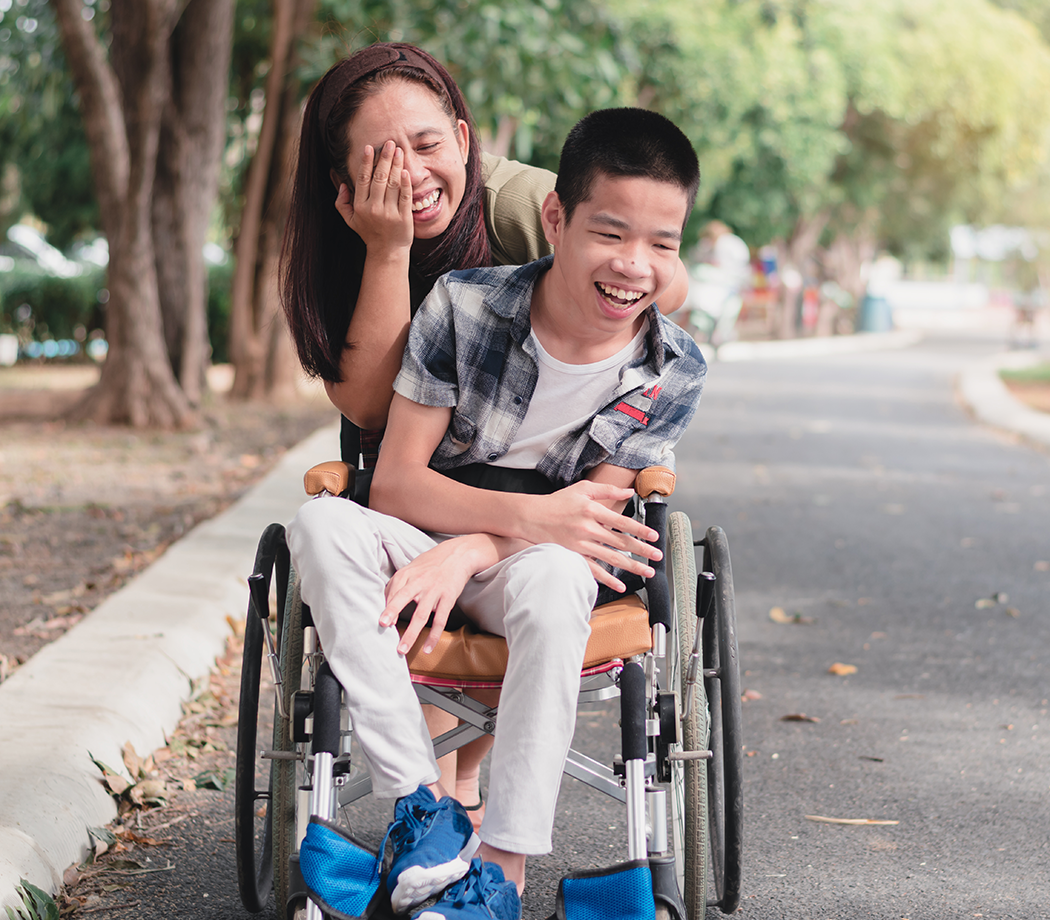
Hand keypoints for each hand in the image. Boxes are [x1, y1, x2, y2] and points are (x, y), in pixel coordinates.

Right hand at [335, 141, 412, 251]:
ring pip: (392, 184)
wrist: (387, 252)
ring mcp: (389, 213)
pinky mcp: (403, 218)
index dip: (366, 162)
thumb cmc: (369, 233)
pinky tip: (406, 170)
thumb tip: (342, 185)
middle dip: (384, 158)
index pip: (363, 179)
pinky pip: (405, 196)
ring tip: (399, 151)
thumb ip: (342, 203)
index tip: (369, 148)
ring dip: (396, 165)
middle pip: (379, 178)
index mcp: (360, 206)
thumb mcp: (350, 220)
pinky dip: (406, 183)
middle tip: (390, 143)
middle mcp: (374, 209)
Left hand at [379, 537, 486, 655]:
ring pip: (421, 615)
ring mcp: (434, 591)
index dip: (386, 606)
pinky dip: (433, 636)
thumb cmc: (431, 564)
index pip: (392, 591)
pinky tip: (427, 648)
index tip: (380, 622)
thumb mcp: (411, 568)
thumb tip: (384, 603)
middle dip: (392, 612)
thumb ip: (397, 584)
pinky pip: (440, 620)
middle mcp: (420, 582)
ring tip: (402, 650)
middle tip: (383, 627)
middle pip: (403, 598)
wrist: (459, 555)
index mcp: (407, 574)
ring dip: (411, 634)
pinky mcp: (448, 598)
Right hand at [523, 481, 662, 592]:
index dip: (640, 530)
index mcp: (592, 510)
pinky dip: (608, 578)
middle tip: (658, 556)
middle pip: (621, 542)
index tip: (654, 536)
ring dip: (632, 566)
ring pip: (611, 558)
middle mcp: (588, 528)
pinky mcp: (573, 555)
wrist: (531, 517)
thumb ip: (607, 490)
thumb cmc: (557, 502)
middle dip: (642, 550)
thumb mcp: (582, 489)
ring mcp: (580, 545)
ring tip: (647, 572)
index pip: (622, 522)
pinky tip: (621, 585)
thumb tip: (629, 491)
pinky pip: (593, 570)